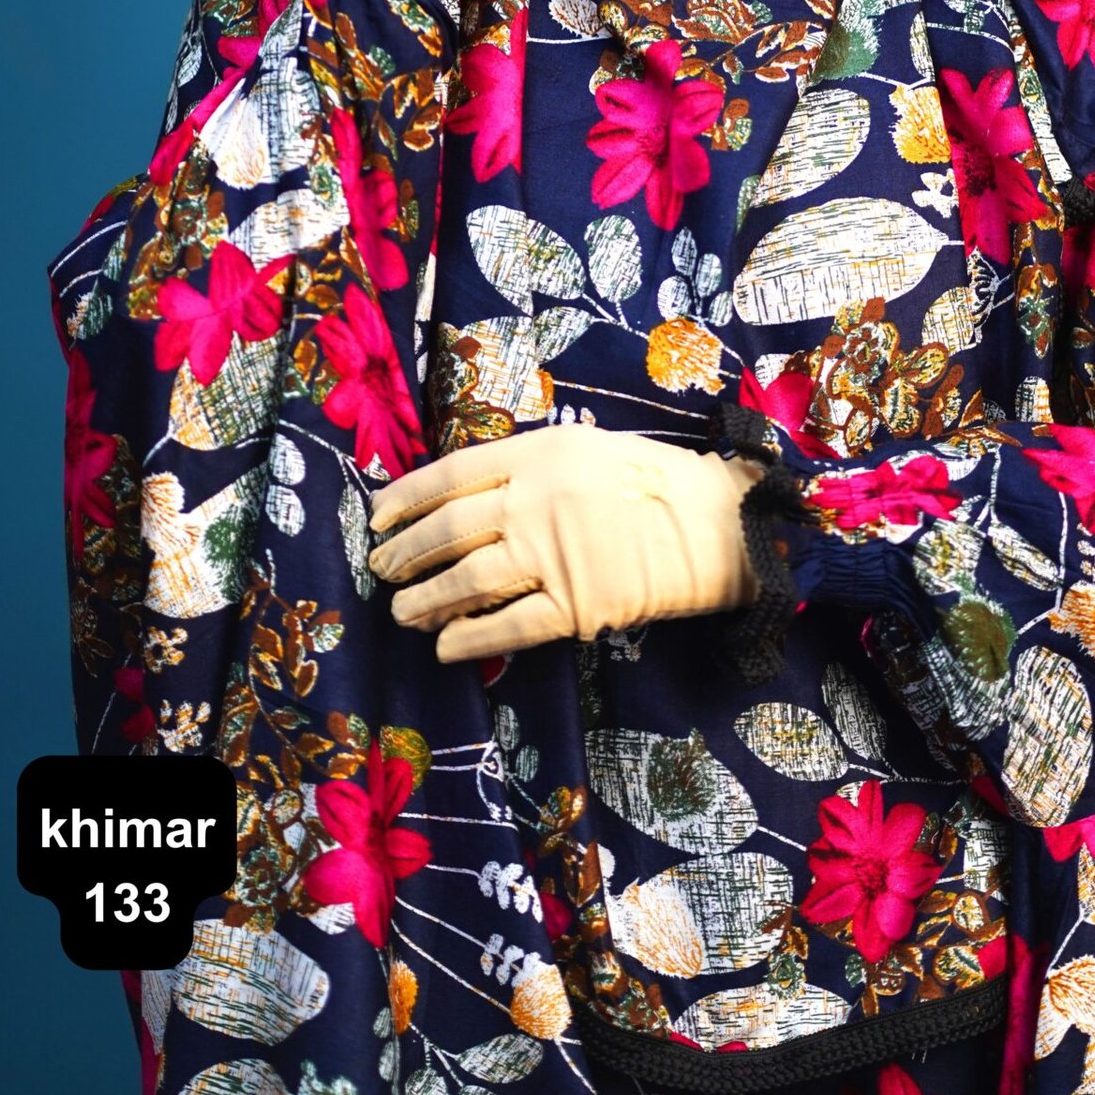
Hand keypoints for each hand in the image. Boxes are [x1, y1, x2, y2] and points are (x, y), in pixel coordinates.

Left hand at [367, 427, 764, 663]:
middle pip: (448, 530)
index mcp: (540, 453)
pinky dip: (467, 638)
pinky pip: (505, 626)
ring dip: (424, 600)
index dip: (406, 499)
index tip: (377, 519)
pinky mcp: (574, 607)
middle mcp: (537, 501)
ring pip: (465, 581)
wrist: (716, 526)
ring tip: (403, 611)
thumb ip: (526, 468)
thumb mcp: (585, 448)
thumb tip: (463, 500)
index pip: (451, 474)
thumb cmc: (651, 481)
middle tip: (383, 570)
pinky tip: (446, 646)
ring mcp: (554, 555)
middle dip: (405, 554)